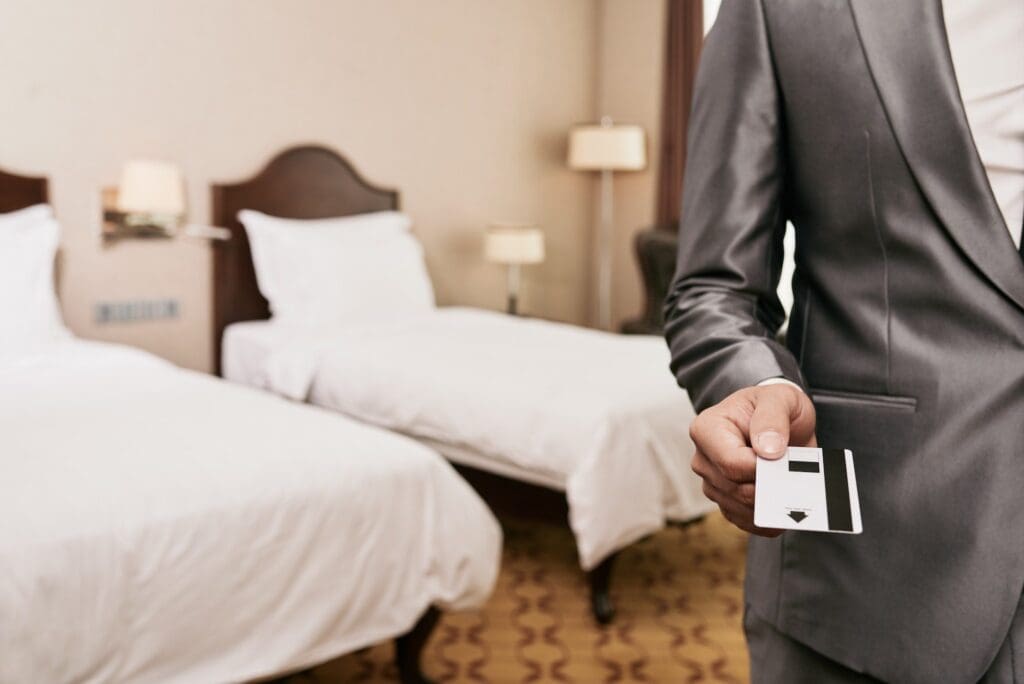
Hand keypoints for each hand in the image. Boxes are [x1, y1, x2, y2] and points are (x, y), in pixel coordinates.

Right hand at [689, 383, 816, 535]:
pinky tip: (781, 503)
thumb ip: (772, 418)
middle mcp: (703, 458)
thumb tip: (767, 450)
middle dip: (770, 486)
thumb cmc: (774, 405)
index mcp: (706, 429)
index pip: (731, 464)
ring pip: (741, 508)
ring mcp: (712, 482)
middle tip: (792, 471)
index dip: (762, 469)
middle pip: (737, 489)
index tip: (783, 459)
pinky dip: (767, 517)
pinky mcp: (724, 500)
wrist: (777, 419)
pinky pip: (744, 520)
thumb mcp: (779, 398)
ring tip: (788, 483)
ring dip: (770, 502)